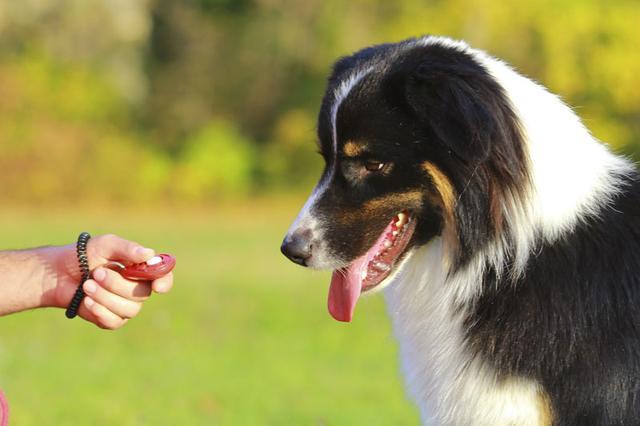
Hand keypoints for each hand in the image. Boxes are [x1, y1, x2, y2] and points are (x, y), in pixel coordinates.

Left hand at [46, 234, 173, 328]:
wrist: (57, 273)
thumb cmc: (83, 255)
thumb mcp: (105, 245)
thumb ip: (128, 248)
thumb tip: (149, 255)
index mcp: (141, 268)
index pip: (163, 276)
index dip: (165, 282)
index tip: (157, 286)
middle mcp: (138, 288)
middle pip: (142, 293)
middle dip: (117, 284)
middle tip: (97, 273)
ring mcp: (126, 305)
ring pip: (130, 309)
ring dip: (105, 297)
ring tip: (86, 285)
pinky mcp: (111, 319)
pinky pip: (115, 321)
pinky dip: (100, 311)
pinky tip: (87, 301)